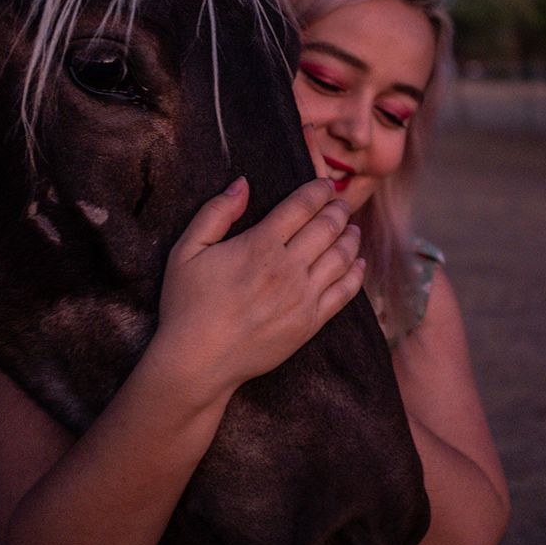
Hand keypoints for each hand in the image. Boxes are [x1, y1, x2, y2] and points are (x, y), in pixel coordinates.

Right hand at [149, 176, 363, 406]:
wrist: (198, 360)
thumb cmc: (187, 304)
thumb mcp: (187, 250)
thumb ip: (215, 213)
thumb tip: (242, 183)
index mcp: (259, 245)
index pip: (301, 206)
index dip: (318, 190)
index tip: (324, 184)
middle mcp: (287, 268)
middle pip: (327, 227)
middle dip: (338, 209)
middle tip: (341, 202)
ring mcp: (303, 297)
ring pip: (342, 257)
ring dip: (350, 236)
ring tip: (352, 227)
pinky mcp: (310, 323)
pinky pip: (345, 292)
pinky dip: (357, 273)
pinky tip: (358, 262)